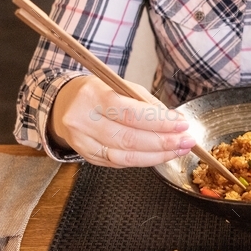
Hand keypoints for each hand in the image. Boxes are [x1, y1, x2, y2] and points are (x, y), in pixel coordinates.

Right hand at [48, 75, 195, 166]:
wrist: (64, 104)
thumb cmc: (98, 93)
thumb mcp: (121, 87)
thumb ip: (147, 103)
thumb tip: (175, 120)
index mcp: (92, 96)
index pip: (130, 112)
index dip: (159, 121)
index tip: (181, 124)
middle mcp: (83, 120)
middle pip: (129, 138)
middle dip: (163, 142)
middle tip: (186, 141)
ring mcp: (83, 142)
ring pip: (126, 156)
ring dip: (158, 155)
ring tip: (178, 150)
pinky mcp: (88, 156)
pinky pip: (120, 163)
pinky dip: (144, 160)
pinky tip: (159, 155)